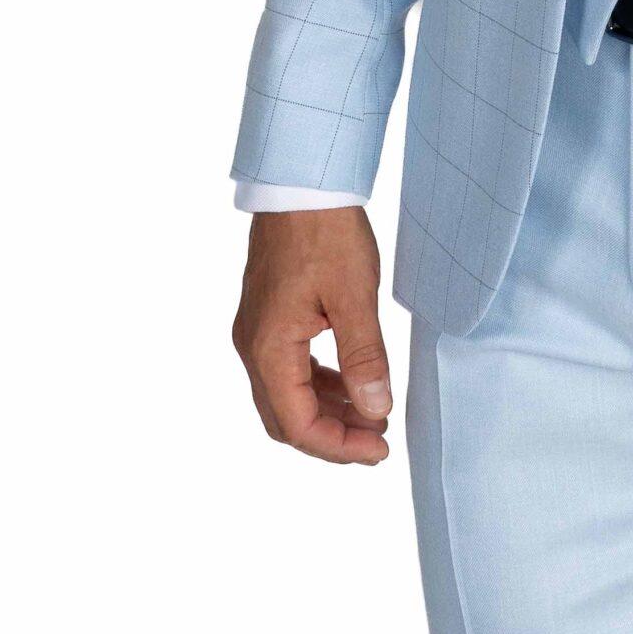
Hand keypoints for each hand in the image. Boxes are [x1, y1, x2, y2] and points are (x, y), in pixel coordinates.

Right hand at [232, 206, 392, 465]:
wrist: (301, 183)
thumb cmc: (325, 232)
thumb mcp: (354, 296)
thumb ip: (364, 357)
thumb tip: (374, 409)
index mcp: (268, 348)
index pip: (297, 424)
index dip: (339, 446)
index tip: (379, 450)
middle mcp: (253, 346)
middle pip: (285, 418)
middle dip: (332, 436)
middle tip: (376, 440)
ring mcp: (257, 331)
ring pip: (287, 395)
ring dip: (327, 411)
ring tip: (372, 413)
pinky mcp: (269, 316)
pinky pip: (290, 367)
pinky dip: (320, 383)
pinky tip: (351, 382)